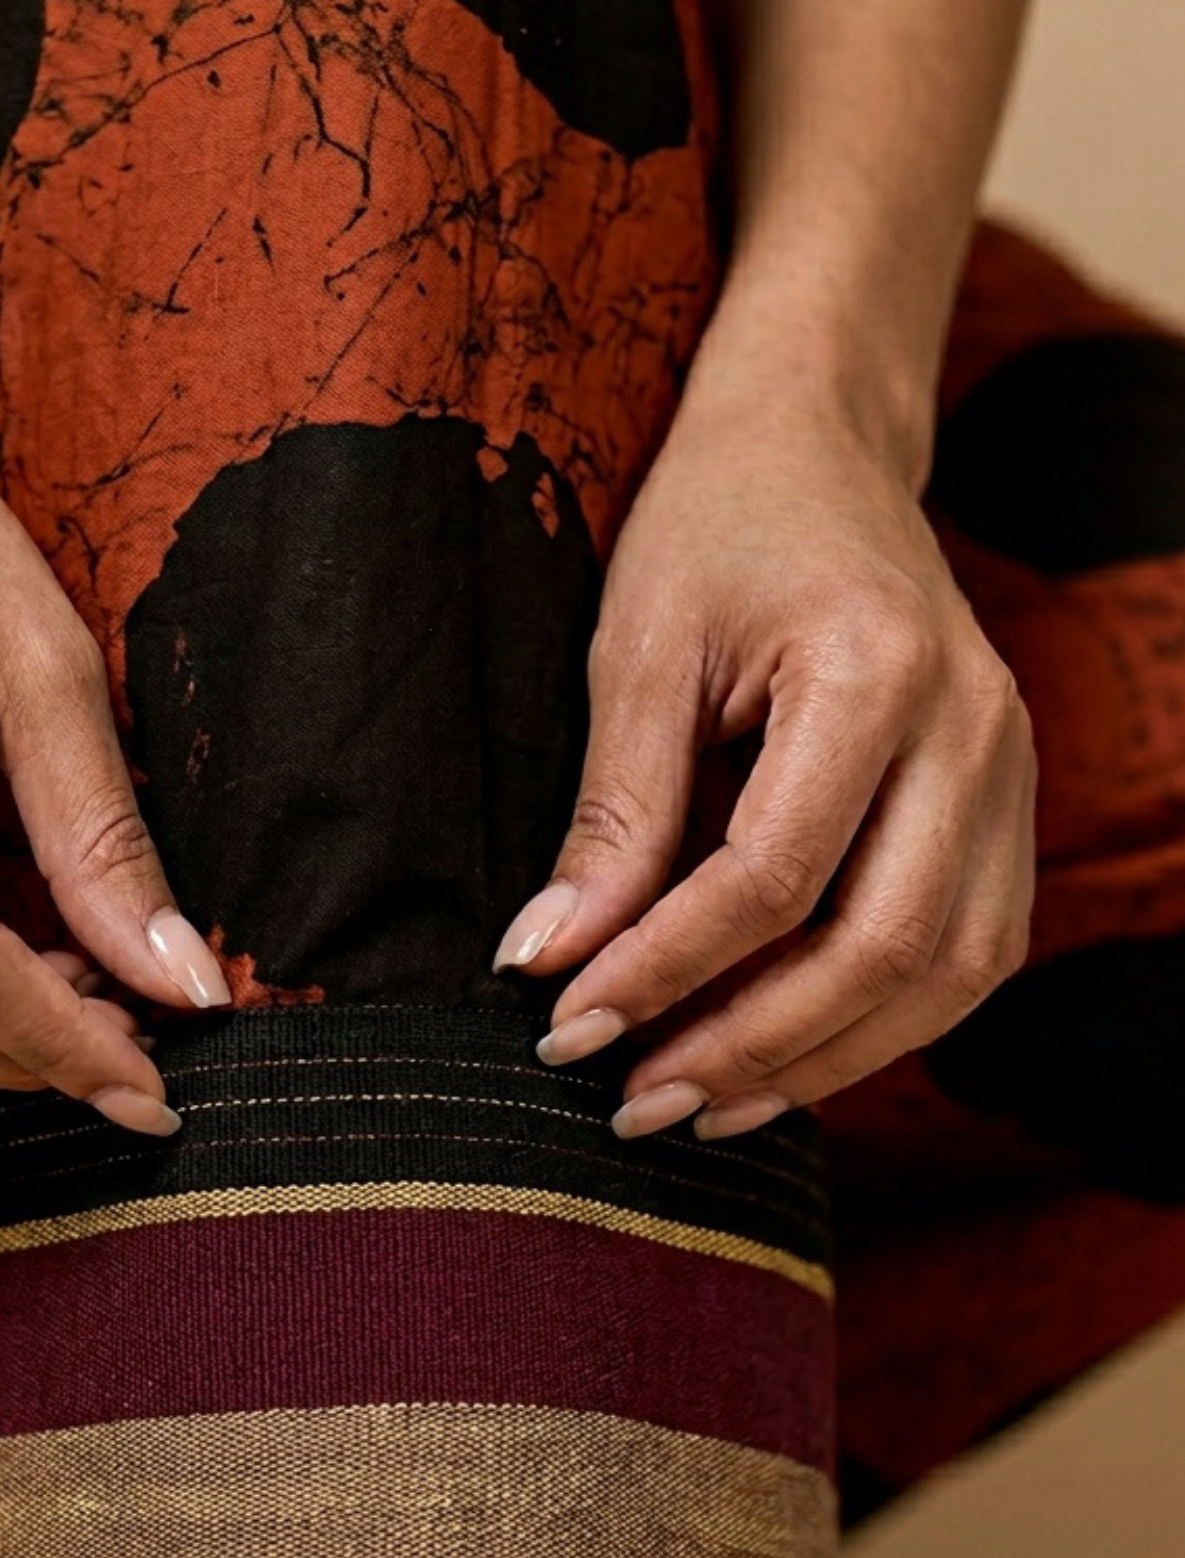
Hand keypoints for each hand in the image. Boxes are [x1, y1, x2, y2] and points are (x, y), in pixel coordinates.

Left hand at [495, 355, 1035, 1140]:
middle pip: (884, 947)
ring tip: (697, 1106)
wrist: (821, 451)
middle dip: (749, 1047)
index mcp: (878, 670)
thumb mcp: (638, 646)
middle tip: (631, 1102)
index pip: (774, 874)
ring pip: (947, 974)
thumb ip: (611, 810)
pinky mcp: (1006, 808)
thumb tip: (546, 960)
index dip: (666, 969)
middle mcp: (975, 729)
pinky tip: (778, 1061)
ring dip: (822, 1061)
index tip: (568, 1027)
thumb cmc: (717, 527)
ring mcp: (1012, 772)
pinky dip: (877, 1026)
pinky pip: (968, 954)